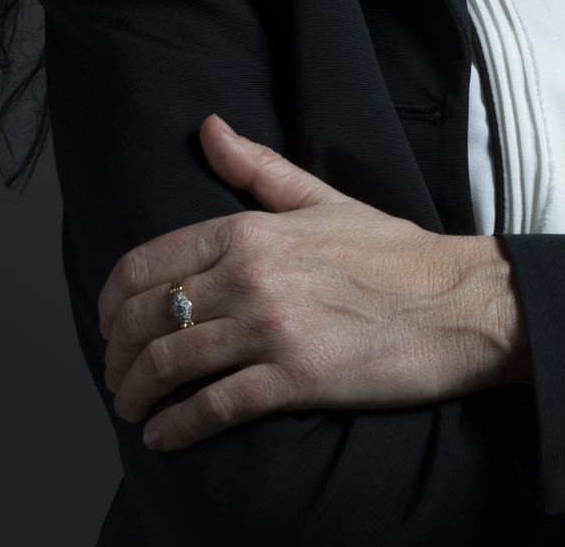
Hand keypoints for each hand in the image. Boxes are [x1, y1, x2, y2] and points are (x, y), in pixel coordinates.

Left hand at [98, 116, 530, 450]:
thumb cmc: (395, 253)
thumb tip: (207, 127)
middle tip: (115, 375)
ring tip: (131, 410)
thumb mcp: (323, 198)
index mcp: (253, 229)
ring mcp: (273, 328)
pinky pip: (213, 408)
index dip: (110, 300)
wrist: (457, 301)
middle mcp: (254, 275)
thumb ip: (258, 168)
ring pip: (168, 364)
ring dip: (134, 395)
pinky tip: (164, 437)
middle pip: (145, 316)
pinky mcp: (296, 379)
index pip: (147, 261)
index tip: (106, 323)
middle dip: (115, 353)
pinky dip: (176, 429)